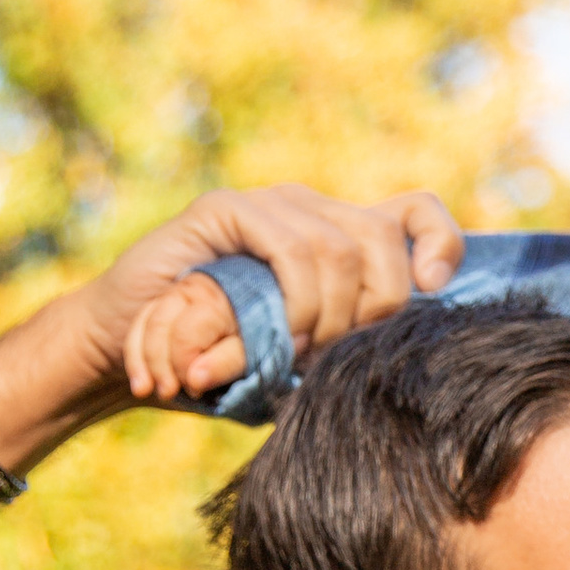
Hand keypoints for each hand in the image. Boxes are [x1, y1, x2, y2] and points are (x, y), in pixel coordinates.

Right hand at [112, 187, 465, 404]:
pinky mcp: (225, 210)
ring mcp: (269, 204)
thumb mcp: (304, 361)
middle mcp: (311, 210)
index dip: (441, 243)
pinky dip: (295, 302)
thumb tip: (418, 357)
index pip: (416, 213)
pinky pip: (289, 248)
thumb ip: (353, 347)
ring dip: (325, 317)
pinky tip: (279, 336)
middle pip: (384, 238)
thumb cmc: (221, 365)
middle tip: (335, 355)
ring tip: (294, 355)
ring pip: (339, 249)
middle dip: (375, 308)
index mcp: (341, 238)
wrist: (129, 352)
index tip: (433, 291)